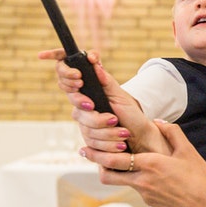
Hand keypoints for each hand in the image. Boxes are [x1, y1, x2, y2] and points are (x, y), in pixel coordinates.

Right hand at [38, 49, 165, 153]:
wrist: (140, 136)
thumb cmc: (131, 113)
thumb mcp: (121, 95)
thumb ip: (106, 80)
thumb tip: (94, 62)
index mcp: (87, 92)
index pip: (65, 79)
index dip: (66, 76)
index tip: (79, 80)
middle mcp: (82, 107)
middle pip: (77, 111)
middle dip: (96, 119)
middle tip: (112, 119)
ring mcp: (84, 124)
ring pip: (86, 129)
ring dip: (108, 133)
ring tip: (124, 133)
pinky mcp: (89, 141)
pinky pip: (92, 143)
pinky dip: (109, 144)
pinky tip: (121, 145)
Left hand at [83, 121, 205, 206]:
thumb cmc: (201, 178)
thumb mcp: (188, 151)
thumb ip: (171, 132)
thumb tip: (157, 121)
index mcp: (151, 164)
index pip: (115, 160)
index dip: (97, 154)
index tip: (85, 147)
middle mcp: (143, 181)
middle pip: (108, 175)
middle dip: (96, 164)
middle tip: (87, 152)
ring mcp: (146, 194)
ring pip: (122, 182)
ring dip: (116, 172)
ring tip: (116, 160)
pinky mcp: (151, 203)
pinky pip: (138, 188)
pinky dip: (136, 179)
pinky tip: (146, 174)